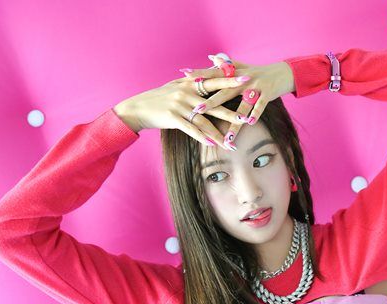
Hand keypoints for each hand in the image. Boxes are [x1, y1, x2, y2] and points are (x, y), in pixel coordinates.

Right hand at [113, 66, 253, 148]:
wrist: (138, 108)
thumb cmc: (160, 97)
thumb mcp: (176, 85)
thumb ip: (193, 82)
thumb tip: (208, 76)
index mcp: (190, 83)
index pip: (215, 80)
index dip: (231, 80)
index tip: (247, 79)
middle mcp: (187, 92)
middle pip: (214, 103)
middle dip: (232, 111)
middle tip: (248, 117)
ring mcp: (180, 105)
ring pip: (205, 120)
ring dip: (219, 132)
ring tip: (232, 141)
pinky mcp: (173, 117)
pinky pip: (191, 129)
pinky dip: (203, 137)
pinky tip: (213, 144)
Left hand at [183, 55, 294, 148]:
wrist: (284, 73)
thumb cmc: (260, 72)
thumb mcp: (243, 67)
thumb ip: (226, 64)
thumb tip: (210, 57)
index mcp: (235, 73)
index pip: (214, 73)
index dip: (199, 74)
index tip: (183, 75)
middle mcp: (243, 79)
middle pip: (223, 92)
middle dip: (209, 103)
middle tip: (195, 111)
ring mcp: (256, 86)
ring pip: (242, 106)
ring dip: (233, 120)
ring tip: (225, 135)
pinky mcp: (268, 94)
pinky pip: (260, 106)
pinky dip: (255, 114)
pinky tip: (249, 124)